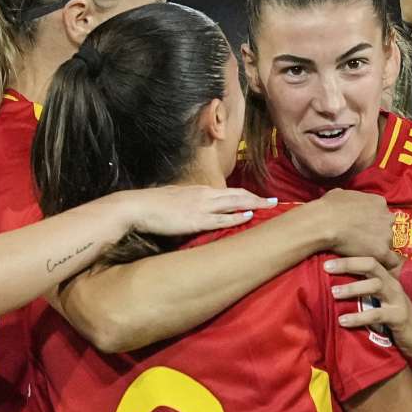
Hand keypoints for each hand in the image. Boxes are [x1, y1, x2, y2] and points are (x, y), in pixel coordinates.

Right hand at [113, 186, 276, 235]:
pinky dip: (236, 217)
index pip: (229, 192)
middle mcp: (204, 195)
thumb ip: (189, 204)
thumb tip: (196, 211)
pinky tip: (249, 216)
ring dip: (254, 204)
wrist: (136, 207)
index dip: (246, 196)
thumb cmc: (152, 206)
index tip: (259, 199)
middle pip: (237, 195)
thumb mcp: (175, 201)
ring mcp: (201, 207)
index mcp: (199, 191)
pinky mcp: (195, 220)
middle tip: (275, 202)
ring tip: (270, 206)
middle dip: (257, 198)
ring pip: (234, 203)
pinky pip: (221, 219)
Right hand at [312, 190, 401, 268]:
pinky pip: (391, 260)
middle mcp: (386, 217)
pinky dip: (387, 263)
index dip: (374, 220)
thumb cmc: (329, 207)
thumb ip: (351, 198)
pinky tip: (381, 266)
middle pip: (387, 227)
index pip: (382, 213)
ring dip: (379, 247)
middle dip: (378, 232)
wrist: (325, 223)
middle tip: (365, 239)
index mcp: (379, 202)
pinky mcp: (381, 250)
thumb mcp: (340, 193)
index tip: (366, 226)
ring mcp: (386, 234)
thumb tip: (345, 200)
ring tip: (366, 253)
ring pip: (388, 243)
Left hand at [325, 256, 411, 362]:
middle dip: (348, 264)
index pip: (369, 260)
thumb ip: (367, 292)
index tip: (328, 256)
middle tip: (326, 266)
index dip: (349, 256)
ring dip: (353, 288)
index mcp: (388, 279)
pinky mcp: (399, 317)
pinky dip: (358, 317)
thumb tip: (337, 284)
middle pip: (372, 265)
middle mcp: (393, 285)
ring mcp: (398, 300)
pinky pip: (376, 315)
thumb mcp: (382, 302)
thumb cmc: (398, 319)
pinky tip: (343, 321)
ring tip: (333, 292)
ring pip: (375, 286)